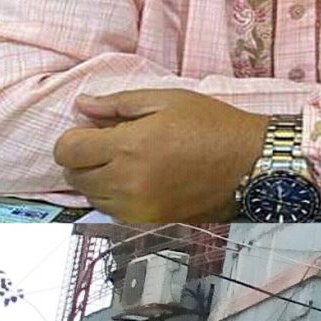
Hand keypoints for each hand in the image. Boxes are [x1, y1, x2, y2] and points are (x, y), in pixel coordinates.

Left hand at [54, 91, 269, 222]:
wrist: (253, 164)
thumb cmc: (215, 126)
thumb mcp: (167, 100)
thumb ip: (118, 104)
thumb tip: (83, 107)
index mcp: (129, 146)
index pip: (67, 151)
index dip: (74, 138)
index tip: (92, 131)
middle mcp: (128, 181)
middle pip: (74, 176)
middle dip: (83, 159)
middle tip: (110, 146)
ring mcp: (139, 206)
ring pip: (92, 197)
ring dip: (98, 180)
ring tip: (126, 164)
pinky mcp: (152, 220)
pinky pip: (113, 212)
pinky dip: (116, 197)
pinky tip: (138, 182)